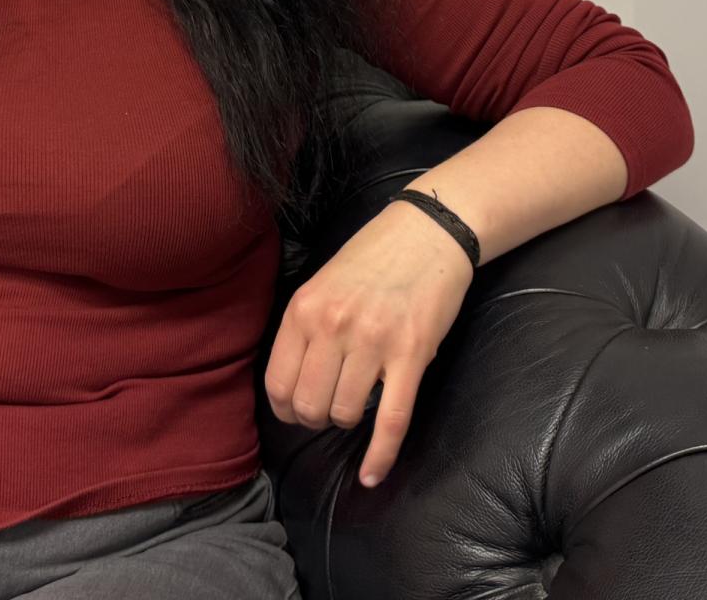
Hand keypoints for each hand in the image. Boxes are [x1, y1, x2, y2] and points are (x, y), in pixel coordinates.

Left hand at [262, 195, 473, 488]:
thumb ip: (305, 327)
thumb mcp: (323, 283)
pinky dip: (379, 456)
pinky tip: (371, 475)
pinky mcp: (411, 355)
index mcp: (304, 309)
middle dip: (317, 418)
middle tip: (332, 407)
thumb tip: (291, 380)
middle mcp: (333, 326)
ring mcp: (373, 342)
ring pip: (345, 414)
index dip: (285, 409)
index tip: (298, 410)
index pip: (277, 384)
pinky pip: (391, 421)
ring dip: (349, 421)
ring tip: (359, 403)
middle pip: (309, 406)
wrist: (429, 230)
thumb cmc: (374, 257)